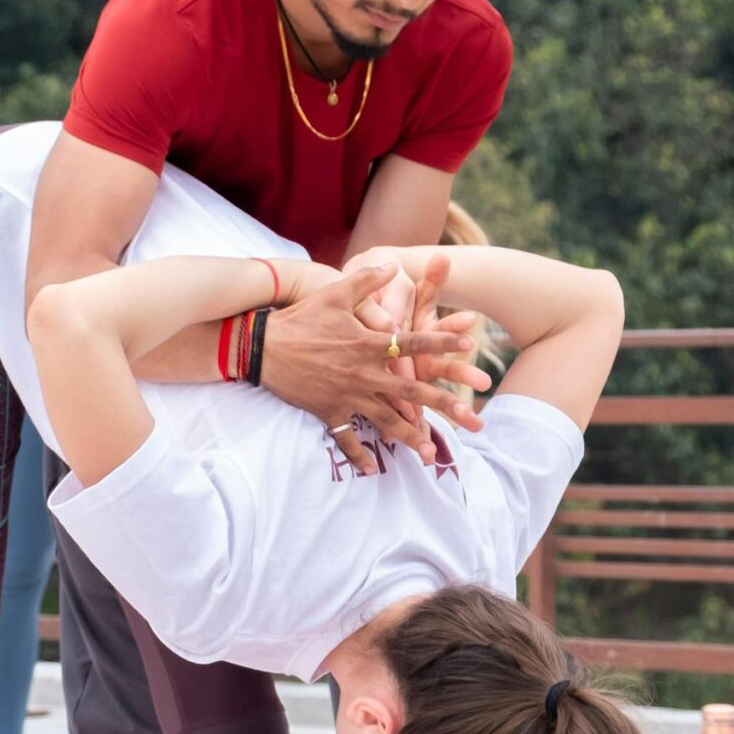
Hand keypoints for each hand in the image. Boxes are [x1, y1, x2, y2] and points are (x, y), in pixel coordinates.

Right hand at [259, 265, 481, 474]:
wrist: (263, 347)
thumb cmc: (300, 318)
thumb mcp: (333, 292)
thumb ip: (367, 279)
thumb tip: (393, 263)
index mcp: (368, 343)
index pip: (414, 342)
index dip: (443, 341)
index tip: (470, 344)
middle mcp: (363, 372)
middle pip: (411, 392)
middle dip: (443, 403)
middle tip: (470, 415)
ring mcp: (347, 395)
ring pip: (386, 420)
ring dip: (409, 437)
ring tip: (430, 452)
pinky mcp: (329, 411)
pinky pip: (347, 438)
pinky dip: (360, 455)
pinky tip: (374, 471)